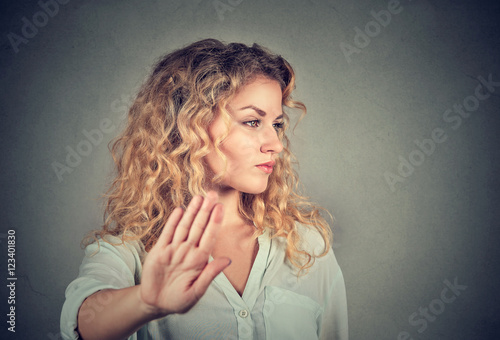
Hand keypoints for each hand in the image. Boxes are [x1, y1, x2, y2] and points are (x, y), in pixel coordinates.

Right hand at [139, 191, 229, 315]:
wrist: (156, 303)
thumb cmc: (179, 300)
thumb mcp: (196, 292)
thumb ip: (210, 275)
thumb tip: (228, 260)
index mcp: (199, 260)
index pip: (210, 237)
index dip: (215, 222)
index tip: (220, 208)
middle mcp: (188, 251)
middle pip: (198, 227)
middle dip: (205, 210)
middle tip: (212, 194)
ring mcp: (174, 249)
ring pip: (184, 226)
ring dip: (191, 211)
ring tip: (199, 197)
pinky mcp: (160, 250)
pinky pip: (167, 233)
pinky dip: (173, 222)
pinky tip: (180, 210)